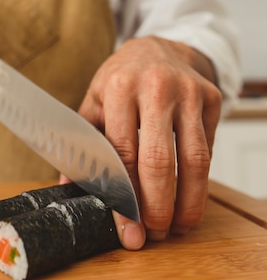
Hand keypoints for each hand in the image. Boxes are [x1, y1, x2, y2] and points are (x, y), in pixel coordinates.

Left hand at [78, 36, 221, 249]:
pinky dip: (200, 179)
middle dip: (157, 206)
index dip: (125, 195)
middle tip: (154, 232)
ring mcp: (188, 91)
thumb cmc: (121, 78)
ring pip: (194, 159)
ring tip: (177, 225)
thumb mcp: (94, 99)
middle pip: (159, 160)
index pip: (122, 152)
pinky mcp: (211, 97)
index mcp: (119, 86)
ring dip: (187, 201)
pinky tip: (189, 197)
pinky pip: (209, 148)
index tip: (127, 226)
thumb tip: (68, 186)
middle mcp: (155, 86)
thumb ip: (82, 140)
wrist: (157, 47)